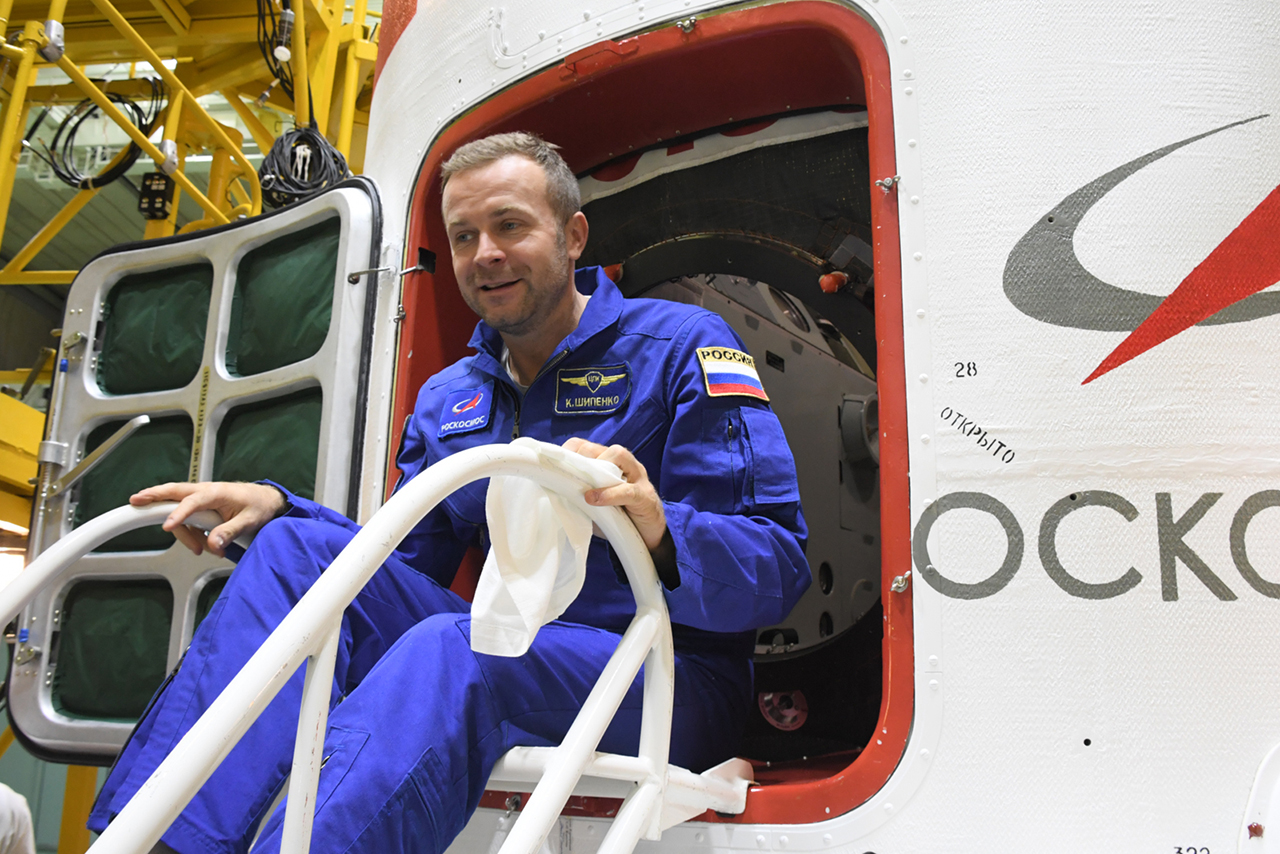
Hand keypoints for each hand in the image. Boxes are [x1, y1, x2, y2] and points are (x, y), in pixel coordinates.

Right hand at [129, 482, 285, 557]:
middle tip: (134, 502)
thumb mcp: (249, 521)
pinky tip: (201, 544)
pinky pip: (187, 520)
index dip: (179, 514)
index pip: (193, 502)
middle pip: (173, 493)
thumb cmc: (258, 506)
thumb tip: (215, 543)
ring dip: (183, 533)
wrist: (266, 501)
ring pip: (178, 511)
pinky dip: (189, 533)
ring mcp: (201, 499)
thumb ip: (230, 532)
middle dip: (153, 497)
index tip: (168, 525)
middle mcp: (205, 492)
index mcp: (217, 492)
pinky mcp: (200, 508)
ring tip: (199, 548)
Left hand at [562, 438, 665, 550]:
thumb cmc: (619, 517)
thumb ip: (579, 496)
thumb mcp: (595, 505)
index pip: (588, 446)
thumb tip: (553, 493)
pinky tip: (594, 500)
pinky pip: (627, 490)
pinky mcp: (645, 497)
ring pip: (619, 456)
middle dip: (582, 457)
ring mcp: (638, 478)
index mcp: (611, 464)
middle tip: (567, 474)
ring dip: (598, 467)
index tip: (555, 463)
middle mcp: (626, 465)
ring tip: (583, 486)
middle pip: (602, 447)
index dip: (571, 451)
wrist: (648, 537)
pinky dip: (609, 494)